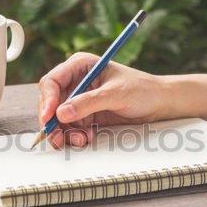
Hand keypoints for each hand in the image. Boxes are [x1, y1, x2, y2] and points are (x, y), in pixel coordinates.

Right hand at [37, 52, 172, 147]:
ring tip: (78, 140)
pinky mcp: (85, 116)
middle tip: (57, 137)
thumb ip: (88, 103)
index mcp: (80, 66)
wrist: (160, 104)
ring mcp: (79, 100)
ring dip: (63, 132)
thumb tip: (61, 113)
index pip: (52, 81)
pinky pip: (69, 128)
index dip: (47, 100)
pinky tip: (85, 138)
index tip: (49, 117)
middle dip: (52, 121)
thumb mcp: (116, 94)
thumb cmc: (143, 90)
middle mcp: (76, 82)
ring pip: (58, 119)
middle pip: (50, 103)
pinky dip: (73, 136)